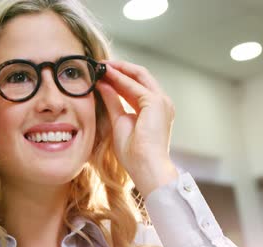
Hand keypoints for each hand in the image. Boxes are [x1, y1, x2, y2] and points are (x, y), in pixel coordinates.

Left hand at [96, 61, 177, 197]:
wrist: (146, 166)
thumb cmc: (135, 153)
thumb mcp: (119, 121)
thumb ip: (113, 101)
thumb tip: (103, 85)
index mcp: (155, 110)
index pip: (137, 87)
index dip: (119, 78)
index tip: (102, 72)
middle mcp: (162, 103)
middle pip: (141, 77)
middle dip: (120, 68)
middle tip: (100, 64)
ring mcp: (161, 101)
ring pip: (140, 75)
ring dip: (120, 69)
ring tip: (101, 65)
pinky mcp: (156, 103)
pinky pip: (135, 85)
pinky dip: (119, 78)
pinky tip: (106, 74)